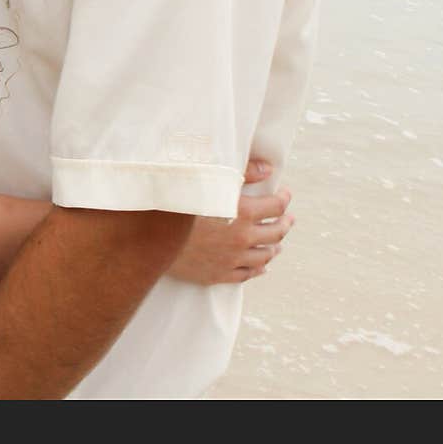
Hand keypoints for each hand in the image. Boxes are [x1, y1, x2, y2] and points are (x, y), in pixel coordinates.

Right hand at [167, 161, 293, 285]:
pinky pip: (247, 274)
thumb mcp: (212, 180)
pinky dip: (258, 269)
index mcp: (242, 212)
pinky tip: (261, 266)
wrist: (154, 235)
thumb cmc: (181, 201)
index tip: (285, 193)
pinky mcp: (219, 274)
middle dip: (285, 223)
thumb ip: (243, 172)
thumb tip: (268, 169)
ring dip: (274, 247)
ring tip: (278, 243)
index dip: (284, 198)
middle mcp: (242, 237)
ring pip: (264, 256)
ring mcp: (232, 259)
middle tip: (289, 218)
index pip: (276, 206)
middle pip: (276, 233)